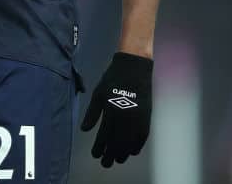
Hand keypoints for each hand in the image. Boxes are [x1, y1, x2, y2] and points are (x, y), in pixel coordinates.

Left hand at [80, 52, 152, 167]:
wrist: (134, 68)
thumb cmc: (112, 79)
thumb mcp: (97, 94)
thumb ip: (92, 113)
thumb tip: (84, 130)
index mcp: (111, 111)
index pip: (104, 135)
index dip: (99, 147)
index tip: (95, 155)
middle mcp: (125, 117)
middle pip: (117, 142)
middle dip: (110, 154)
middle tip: (105, 163)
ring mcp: (138, 118)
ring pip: (130, 142)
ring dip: (123, 153)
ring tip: (117, 160)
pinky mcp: (147, 116)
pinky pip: (142, 136)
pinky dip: (137, 146)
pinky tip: (132, 152)